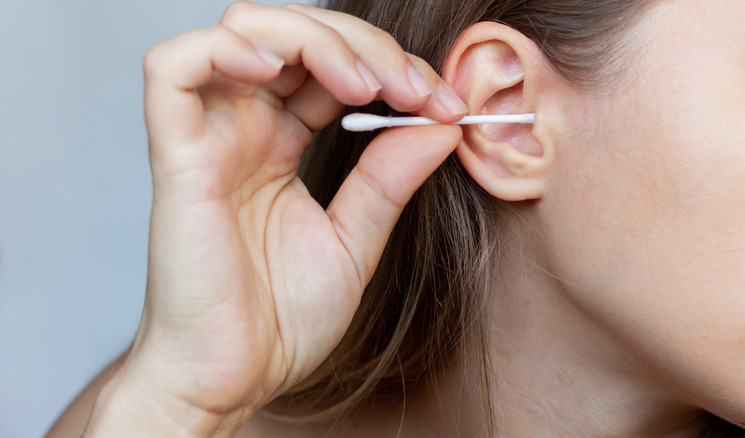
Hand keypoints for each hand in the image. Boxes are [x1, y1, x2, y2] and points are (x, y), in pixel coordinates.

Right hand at [90, 3, 464, 434]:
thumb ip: (390, 178)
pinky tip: (278, 68)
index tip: (441, 101)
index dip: (388, 66)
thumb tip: (439, 122)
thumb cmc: (282, 320)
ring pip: (243, 30)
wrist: (233, 379)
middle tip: (413, 86)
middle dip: (363, 44)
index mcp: (280, 145)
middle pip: (294, 35)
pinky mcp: (176, 156)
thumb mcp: (356, 240)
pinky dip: (227, 49)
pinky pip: (175, 69)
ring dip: (312, 37)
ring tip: (362, 81)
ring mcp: (209, 138)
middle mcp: (244, 130)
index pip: (330, 67)